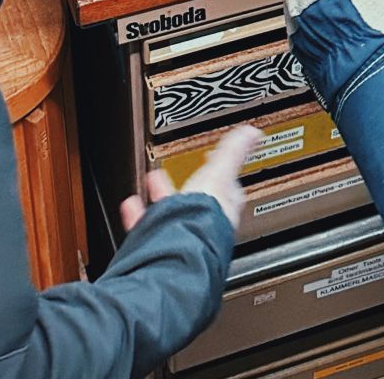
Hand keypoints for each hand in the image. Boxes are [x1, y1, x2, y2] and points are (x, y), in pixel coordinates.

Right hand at [120, 124, 261, 234]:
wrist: (176, 250)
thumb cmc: (203, 218)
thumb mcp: (219, 173)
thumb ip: (232, 152)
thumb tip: (251, 133)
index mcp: (221, 210)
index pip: (227, 191)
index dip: (220, 173)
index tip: (213, 160)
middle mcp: (203, 227)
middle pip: (196, 203)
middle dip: (187, 187)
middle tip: (182, 172)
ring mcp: (180, 236)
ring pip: (172, 216)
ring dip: (162, 198)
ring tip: (152, 182)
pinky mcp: (158, 246)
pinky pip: (147, 229)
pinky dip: (138, 216)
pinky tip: (131, 206)